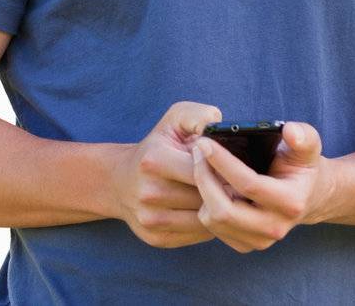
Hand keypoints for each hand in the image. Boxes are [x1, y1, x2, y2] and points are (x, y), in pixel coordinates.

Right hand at [109, 101, 220, 248]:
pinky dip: (208, 225)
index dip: (222, 169)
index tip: (233, 168)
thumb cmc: (156, 147)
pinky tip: (210, 212)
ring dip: (219, 211)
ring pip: (204, 220)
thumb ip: (198, 115)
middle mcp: (148, 192)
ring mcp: (151, 219)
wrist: (118, 181)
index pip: (202, 171)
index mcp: (153, 160)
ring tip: (226, 198)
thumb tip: (220, 124)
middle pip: (205, 198)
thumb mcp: (173, 121)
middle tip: (237, 186)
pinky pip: (196, 236)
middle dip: (224, 192)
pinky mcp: (156, 238)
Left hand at [189, 120, 334, 252]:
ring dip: (202, 190)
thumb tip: (290, 131)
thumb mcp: (308, 146)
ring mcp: (260, 240)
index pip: (248, 184)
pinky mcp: (246, 245)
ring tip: (202, 164)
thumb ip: (303, 135)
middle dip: (204, 178)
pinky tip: (210, 183)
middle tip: (197, 151)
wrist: (308, 196)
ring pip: (213, 220)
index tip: (205, 142)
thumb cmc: (301, 166)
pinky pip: (212, 228)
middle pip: (224, 210)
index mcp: (290, 202)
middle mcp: (275, 227)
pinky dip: (204, 204)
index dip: (222, 162)